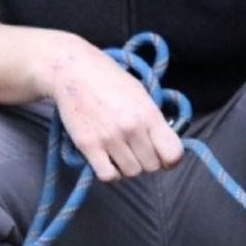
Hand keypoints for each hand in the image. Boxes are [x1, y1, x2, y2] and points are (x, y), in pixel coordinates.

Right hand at [40, 35, 183, 181]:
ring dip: (128, 167)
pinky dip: (110, 173)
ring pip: (132, 172)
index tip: (163, 156)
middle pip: (152, 166)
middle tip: (136, 150)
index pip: (173, 154)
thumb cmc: (109, 80)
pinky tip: (107, 161)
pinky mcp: (88, 145)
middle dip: (147, 161)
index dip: (170, 160)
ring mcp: (110, 138)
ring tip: (120, 152)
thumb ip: (154, 120)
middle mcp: (132, 128)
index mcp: (150, 114)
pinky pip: (108, 175)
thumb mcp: (141, 94)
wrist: (72, 70)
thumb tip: (164, 143)